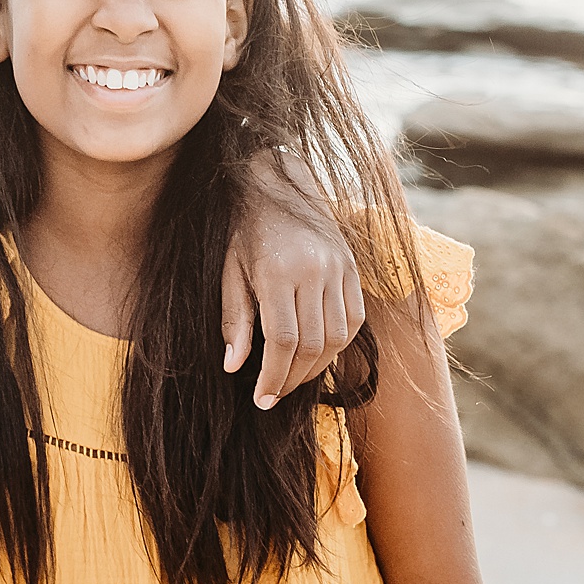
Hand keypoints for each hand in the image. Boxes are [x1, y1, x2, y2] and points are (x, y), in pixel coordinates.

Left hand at [222, 161, 365, 405]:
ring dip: (316, 368)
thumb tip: (234, 366)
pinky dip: (339, 345)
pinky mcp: (353, 269)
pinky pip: (354, 319)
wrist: (279, 184)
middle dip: (292, 379)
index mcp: (278, 273)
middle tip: (273, 394)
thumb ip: (234, 319)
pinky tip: (317, 355)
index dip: (273, 377)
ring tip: (292, 379)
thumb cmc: (246, 231)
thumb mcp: (229, 272)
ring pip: (337, 338)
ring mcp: (339, 269)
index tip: (262, 398)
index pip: (282, 341)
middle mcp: (314, 272)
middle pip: (312, 345)